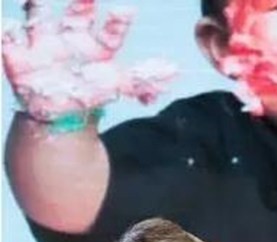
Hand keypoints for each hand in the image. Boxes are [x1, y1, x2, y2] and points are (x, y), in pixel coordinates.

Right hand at [2, 0, 176, 121]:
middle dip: (80, 1)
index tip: (128, 11)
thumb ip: (144, 80)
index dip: (118, 21)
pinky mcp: (20, 56)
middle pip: (75, 13)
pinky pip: (9, 43)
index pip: (110, 30)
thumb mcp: (117, 86)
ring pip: (38, 18)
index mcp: (96, 43)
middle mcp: (70, 35)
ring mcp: (43, 43)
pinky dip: (6, 37)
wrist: (58, 111)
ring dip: (36, 7)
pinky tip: (7, 30)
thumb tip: (174, 72)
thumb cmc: (89, 92)